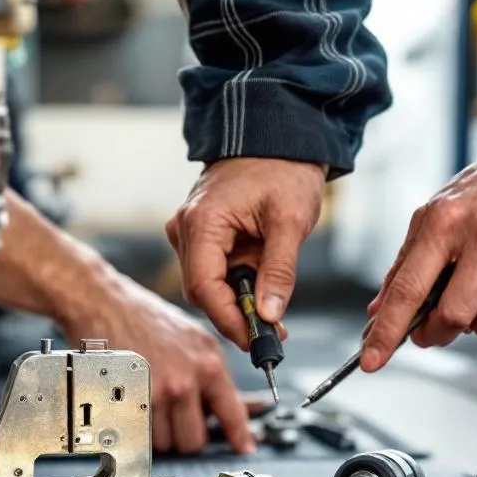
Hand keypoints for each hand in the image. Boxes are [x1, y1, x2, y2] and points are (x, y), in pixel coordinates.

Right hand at [58, 271, 255, 455]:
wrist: (106, 306)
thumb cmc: (147, 320)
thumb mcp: (196, 341)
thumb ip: (217, 377)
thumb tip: (245, 406)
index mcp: (207, 364)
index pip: (232, 413)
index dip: (240, 436)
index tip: (244, 448)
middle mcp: (184, 381)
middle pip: (195, 440)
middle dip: (187, 434)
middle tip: (179, 417)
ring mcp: (156, 393)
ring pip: (168, 442)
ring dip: (162, 433)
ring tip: (155, 404)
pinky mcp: (129, 400)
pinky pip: (143, 436)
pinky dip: (142, 428)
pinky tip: (139, 405)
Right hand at [165, 158, 326, 349]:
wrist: (279, 136)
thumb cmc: (283, 167)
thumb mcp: (290, 222)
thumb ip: (279, 272)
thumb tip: (269, 315)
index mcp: (202, 222)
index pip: (205, 288)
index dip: (229, 320)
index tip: (256, 340)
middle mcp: (187, 228)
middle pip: (203, 291)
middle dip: (236, 315)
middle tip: (272, 333)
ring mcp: (191, 230)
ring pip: (208, 284)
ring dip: (238, 302)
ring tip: (273, 312)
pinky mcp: (202, 233)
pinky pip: (214, 270)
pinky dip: (237, 285)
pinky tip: (262, 290)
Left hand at [360, 137, 476, 371]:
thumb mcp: (437, 213)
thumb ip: (405, 264)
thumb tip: (378, 311)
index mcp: (444, 221)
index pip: (409, 289)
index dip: (387, 330)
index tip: (372, 360)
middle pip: (451, 315)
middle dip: (436, 333)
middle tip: (430, 330)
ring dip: (474, 326)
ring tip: (473, 300)